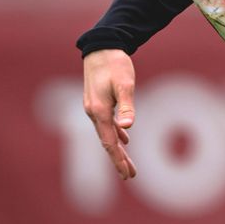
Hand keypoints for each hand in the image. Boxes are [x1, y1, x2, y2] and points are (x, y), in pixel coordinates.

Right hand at [82, 49, 137, 178]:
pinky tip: (124, 139)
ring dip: (118, 149)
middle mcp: (94, 113)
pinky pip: (107, 124)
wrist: (101, 48)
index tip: (127, 174)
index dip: (118, 159)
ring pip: (107, 135)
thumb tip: (128, 127)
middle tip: (130, 175)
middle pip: (107, 143)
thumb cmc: (115, 64)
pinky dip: (115, 134)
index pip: (109, 143)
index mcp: (99, 111)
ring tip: (128, 163)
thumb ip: (127, 105)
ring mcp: (94, 108)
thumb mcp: (125, 84)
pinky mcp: (98, 103)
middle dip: (118, 160)